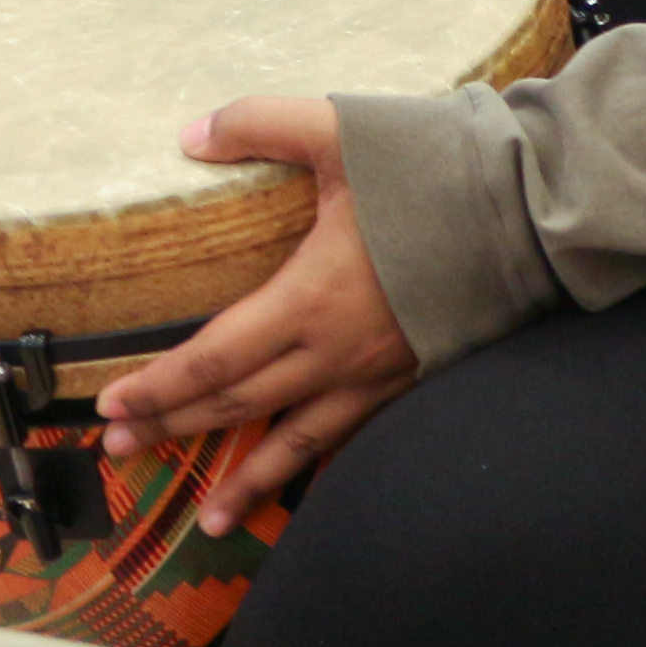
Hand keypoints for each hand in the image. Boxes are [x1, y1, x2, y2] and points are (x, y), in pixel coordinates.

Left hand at [92, 96, 419, 528]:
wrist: (533, 209)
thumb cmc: (433, 168)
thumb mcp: (338, 129)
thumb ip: (257, 124)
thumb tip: (188, 135)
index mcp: (309, 298)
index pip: (214, 358)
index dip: (159, 388)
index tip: (112, 408)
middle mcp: (338, 352)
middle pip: (240, 405)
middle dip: (176, 429)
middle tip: (121, 451)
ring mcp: (379, 375)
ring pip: (297, 442)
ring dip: (246, 481)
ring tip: (209, 521)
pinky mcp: (415, 380)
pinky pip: (351, 437)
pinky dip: (315, 467)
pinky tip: (299, 486)